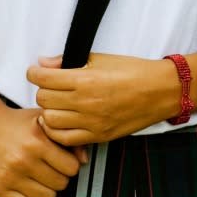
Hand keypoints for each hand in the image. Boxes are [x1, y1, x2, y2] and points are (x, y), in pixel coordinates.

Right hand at [0, 102, 82, 196]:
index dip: (71, 164)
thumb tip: (84, 161)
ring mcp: (9, 177)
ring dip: (48, 189)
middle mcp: (23, 161)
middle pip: (61, 184)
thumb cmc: (18, 122)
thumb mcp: (44, 120)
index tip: (63, 159)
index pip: (72, 168)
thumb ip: (68, 138)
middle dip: (61, 176)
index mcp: (37, 143)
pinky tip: (29, 186)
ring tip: (41, 177)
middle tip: (52, 168)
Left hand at [29, 53, 176, 145]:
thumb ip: (69, 61)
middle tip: (52, 86)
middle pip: (43, 99)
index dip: (34, 73)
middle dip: (44, 90)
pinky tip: (61, 121)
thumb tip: (44, 63)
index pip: (42, 78)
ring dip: (49, 110)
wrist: (162, 90)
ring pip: (49, 120)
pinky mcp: (98, 135)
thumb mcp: (102, 58)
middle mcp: (85, 102)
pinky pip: (64, 138)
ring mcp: (91, 122)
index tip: (37, 72)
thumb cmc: (135, 71)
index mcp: (85, 80)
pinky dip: (56, 130)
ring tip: (58, 104)